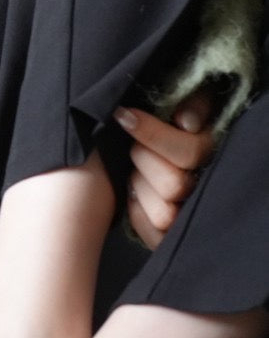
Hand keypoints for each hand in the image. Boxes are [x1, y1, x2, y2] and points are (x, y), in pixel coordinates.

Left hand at [115, 88, 217, 249]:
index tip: (124, 117)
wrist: (154, 148)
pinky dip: (137, 212)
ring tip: (137, 171)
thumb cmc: (170, 121)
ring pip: (164, 214)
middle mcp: (205, 187)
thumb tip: (186, 122)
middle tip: (134, 148)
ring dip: (141, 187)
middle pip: (174, 184)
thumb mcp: (187, 102)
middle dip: (143, 159)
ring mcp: (190, 214)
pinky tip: (134, 193)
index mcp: (212, 153)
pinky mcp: (170, 235)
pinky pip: (153, 235)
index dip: (153, 134)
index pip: (189, 152)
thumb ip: (193, 105)